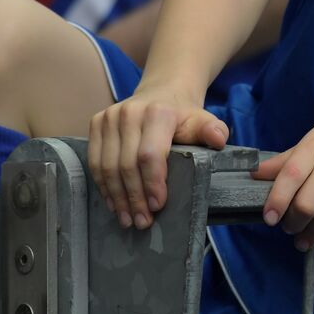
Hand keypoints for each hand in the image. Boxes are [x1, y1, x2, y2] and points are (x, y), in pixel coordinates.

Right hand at [88, 87, 227, 229]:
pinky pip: (95, 161)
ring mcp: (110, 116)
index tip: (157, 206)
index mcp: (158, 112)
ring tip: (127, 218)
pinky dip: (103, 185)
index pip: (150, 155)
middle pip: (127, 164)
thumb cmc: (183, 115)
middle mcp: (130, 112)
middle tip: (142, 221)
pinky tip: (113, 202)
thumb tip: (219, 140)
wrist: (163, 92)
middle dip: (134, 198)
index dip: (152, 183)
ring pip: (107, 166)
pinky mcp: (97, 122)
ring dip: (117, 197)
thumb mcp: (202, 120)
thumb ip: (212, 130)